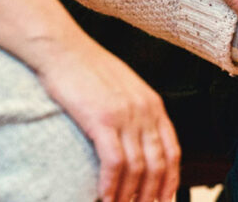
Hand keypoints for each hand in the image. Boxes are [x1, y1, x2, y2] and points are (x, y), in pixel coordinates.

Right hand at [34, 37, 180, 201]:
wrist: (65, 50)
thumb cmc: (90, 69)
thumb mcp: (126, 89)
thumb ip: (138, 113)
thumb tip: (140, 139)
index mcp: (154, 105)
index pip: (173, 151)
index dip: (171, 180)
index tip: (164, 199)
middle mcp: (146, 111)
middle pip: (158, 164)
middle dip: (152, 194)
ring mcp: (126, 115)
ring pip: (139, 167)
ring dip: (131, 195)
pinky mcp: (102, 119)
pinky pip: (114, 161)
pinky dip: (112, 185)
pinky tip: (105, 197)